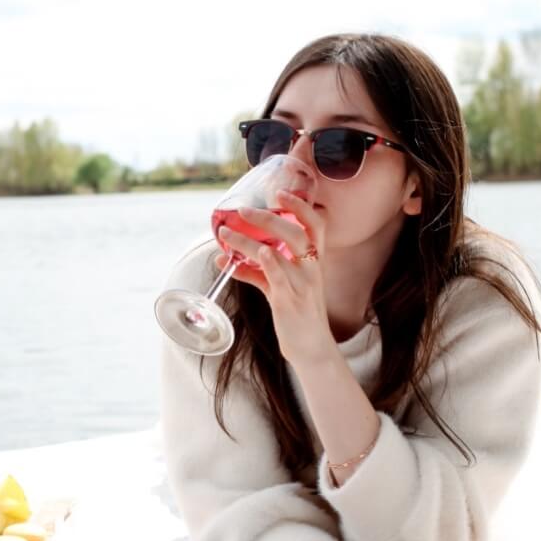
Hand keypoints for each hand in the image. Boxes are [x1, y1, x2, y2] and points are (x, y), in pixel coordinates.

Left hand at [215, 189, 334, 368]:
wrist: (311, 347)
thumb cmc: (296, 314)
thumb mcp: (278, 288)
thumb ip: (256, 271)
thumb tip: (224, 258)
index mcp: (313, 262)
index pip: (316, 225)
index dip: (301, 206)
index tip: (281, 192)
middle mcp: (311, 269)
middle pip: (296, 232)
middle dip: (269, 217)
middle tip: (243, 210)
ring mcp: (301, 285)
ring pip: (278, 252)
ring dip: (249, 241)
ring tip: (225, 233)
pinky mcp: (289, 301)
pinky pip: (279, 277)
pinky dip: (266, 263)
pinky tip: (254, 253)